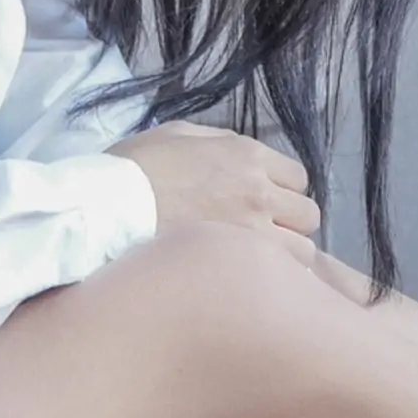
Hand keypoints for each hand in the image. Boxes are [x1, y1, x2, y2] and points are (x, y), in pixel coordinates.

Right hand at [106, 121, 320, 264]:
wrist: (109, 207)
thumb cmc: (135, 168)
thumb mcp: (178, 135)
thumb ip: (217, 143)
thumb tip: (235, 157)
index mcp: (247, 155)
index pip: (298, 178)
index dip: (282, 192)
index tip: (263, 204)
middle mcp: (261, 192)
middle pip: (308, 215)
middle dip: (290, 224)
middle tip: (263, 235)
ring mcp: (255, 232)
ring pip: (304, 252)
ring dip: (286, 257)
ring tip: (256, 264)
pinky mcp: (240, 266)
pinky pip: (280, 278)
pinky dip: (272, 280)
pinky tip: (251, 283)